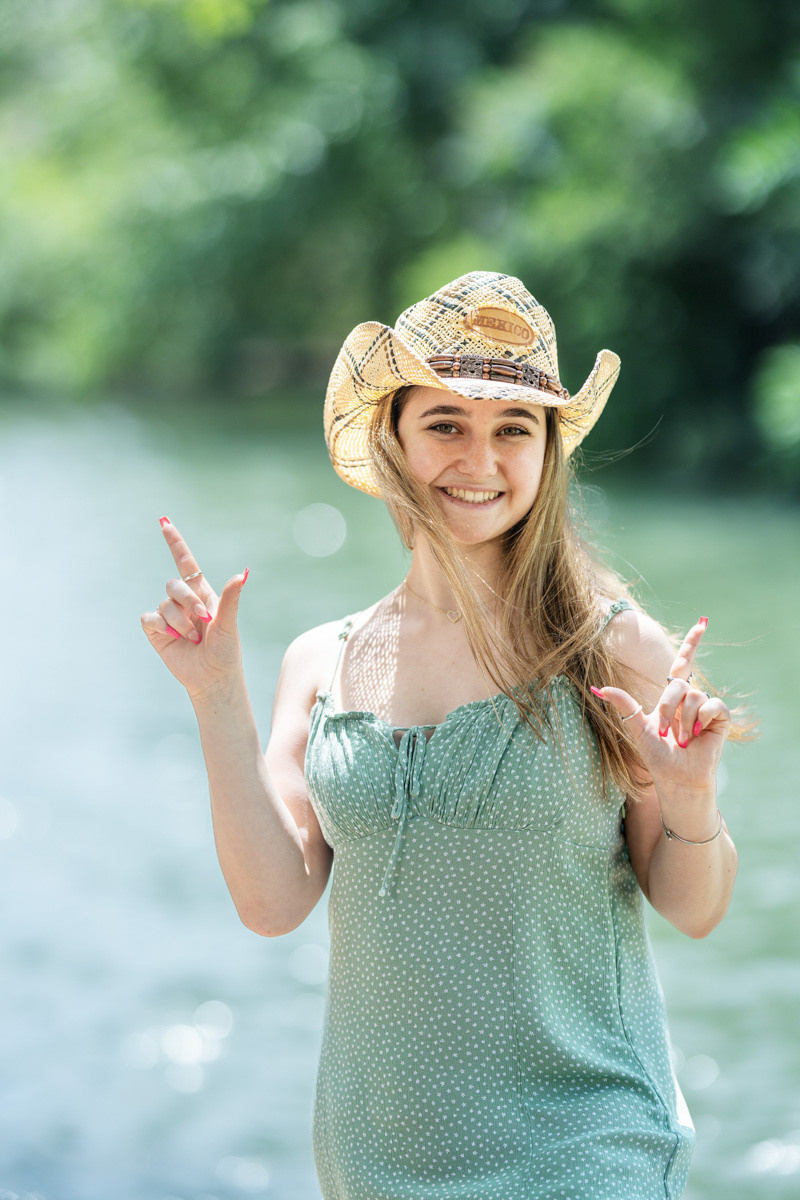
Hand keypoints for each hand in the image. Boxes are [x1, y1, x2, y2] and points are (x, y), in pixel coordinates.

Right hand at [140, 517, 247, 700]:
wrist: (213, 679)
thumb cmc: (225, 652)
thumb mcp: (229, 624)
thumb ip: (231, 599)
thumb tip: (242, 573)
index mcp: (203, 594)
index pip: (186, 563)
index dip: (175, 543)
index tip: (164, 522)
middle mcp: (184, 603)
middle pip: (174, 585)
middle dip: (188, 601)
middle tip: (204, 621)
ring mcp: (169, 616)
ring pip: (164, 604)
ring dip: (180, 622)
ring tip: (193, 638)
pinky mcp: (156, 631)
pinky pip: (150, 618)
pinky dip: (162, 627)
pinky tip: (174, 639)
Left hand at [591, 617, 730, 795]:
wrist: (676, 778)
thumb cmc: (658, 757)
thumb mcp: (637, 727)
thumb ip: (624, 704)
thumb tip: (599, 688)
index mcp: (674, 697)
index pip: (684, 662)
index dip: (693, 643)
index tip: (703, 622)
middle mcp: (692, 698)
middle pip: (679, 683)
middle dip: (667, 707)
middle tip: (665, 731)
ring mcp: (707, 708)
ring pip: (694, 695)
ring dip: (683, 719)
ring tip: (682, 739)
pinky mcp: (721, 718)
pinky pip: (713, 705)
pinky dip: (702, 718)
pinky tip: (698, 734)